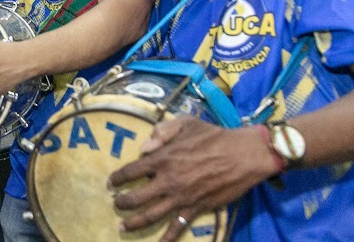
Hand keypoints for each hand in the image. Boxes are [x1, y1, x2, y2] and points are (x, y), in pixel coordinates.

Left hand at [109, 117, 278, 240]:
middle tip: (115, 204)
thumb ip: (161, 132)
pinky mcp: (196, 208)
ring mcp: (181, 197)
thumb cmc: (213, 136)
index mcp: (162, 158)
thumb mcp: (185, 122)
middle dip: (121, 203)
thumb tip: (143, 149)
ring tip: (123, 226)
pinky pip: (178, 226)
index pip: (130, 171)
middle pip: (136, 198)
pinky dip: (168, 238)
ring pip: (151, 215)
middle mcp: (168, 180)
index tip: (111, 183)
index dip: (117, 178)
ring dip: (134, 223)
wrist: (243, 154)